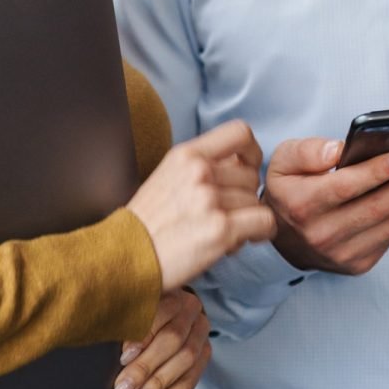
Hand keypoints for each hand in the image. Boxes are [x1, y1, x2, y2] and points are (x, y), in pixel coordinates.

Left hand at [111, 288, 210, 388]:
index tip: (122, 358)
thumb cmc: (136, 312)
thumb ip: (121, 319)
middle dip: (145, 369)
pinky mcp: (205, 355)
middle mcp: (191, 309)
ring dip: (156, 388)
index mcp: (172, 291)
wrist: (163, 312)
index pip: (162, 313)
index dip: (142, 337)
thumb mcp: (128, 308)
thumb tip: (99, 339)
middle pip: (173, 341)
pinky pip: (190, 381)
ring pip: (185, 362)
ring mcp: (201, 333)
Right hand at [126, 119, 274, 290]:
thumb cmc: (147, 222)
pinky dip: (262, 232)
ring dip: (247, 218)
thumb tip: (239, 165)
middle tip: (227, 214)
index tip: (247, 169)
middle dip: (244, 196)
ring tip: (224, 231)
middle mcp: (200, 171)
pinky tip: (244, 239)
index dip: (251, 152)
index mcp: (186, 154)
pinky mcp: (221, 229)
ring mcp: (211, 200)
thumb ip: (201, 165)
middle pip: (251, 175)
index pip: (240, 133)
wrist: (124, 255)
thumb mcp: (168, 175)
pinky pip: (264, 221)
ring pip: (256, 201)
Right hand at [264, 137, 388, 274]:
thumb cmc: (290, 190)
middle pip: (378, 208)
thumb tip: (339, 149)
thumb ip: (307, 151)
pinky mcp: (360, 263)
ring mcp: (343, 252)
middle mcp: (322, 233)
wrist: (285, 240)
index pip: (344, 187)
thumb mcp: (283, 162)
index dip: (375, 172)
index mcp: (302, 203)